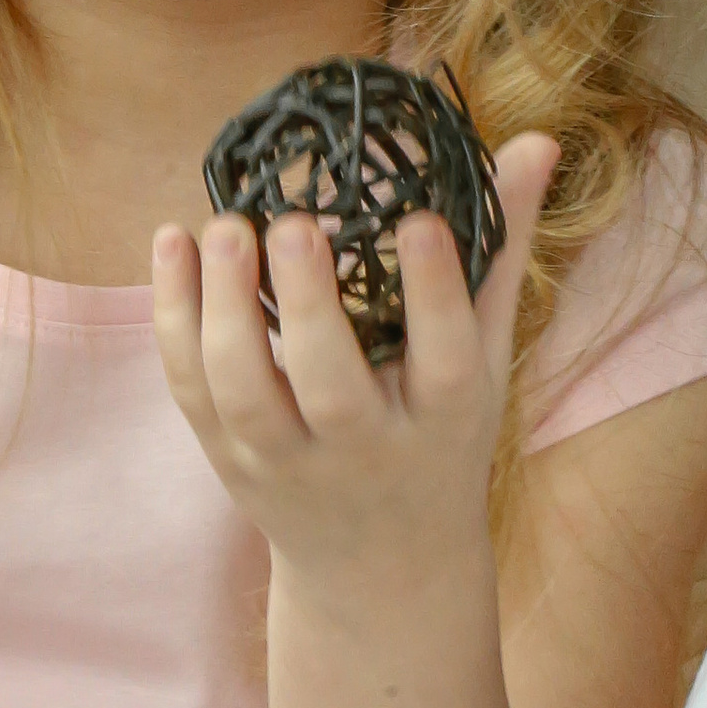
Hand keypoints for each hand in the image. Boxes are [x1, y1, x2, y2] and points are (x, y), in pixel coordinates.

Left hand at [151, 133, 558, 600]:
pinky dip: (173, 320)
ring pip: (243, 394)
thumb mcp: (487, 356)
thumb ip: (501, 248)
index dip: (434, 291)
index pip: (445, 358)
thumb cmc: (443, 437)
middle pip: (331, 387)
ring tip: (225, 226)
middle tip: (296, 222)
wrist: (381, 566)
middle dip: (309, 307)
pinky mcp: (227, 458)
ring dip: (224, 310)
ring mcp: (285, 460)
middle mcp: (362, 449)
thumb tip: (534, 140)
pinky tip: (172, 243)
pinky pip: (191, 391)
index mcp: (442, 418)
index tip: (418, 220)